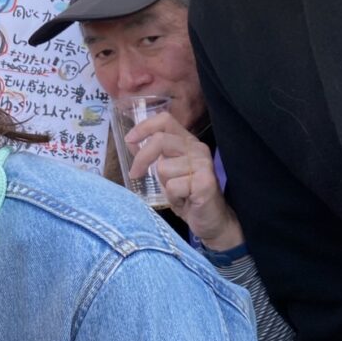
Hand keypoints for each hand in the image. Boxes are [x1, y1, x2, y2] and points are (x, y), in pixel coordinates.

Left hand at [127, 112, 243, 250]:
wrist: (212, 220)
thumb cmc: (187, 196)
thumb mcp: (166, 173)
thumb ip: (151, 156)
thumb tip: (131, 142)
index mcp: (187, 142)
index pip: (165, 120)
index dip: (144, 126)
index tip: (129, 139)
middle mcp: (197, 148)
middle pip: (160, 140)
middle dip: (142, 159)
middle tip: (135, 174)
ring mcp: (202, 164)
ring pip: (163, 167)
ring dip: (164, 185)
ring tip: (177, 193)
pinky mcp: (205, 182)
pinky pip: (172, 187)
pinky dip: (173, 198)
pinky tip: (185, 201)